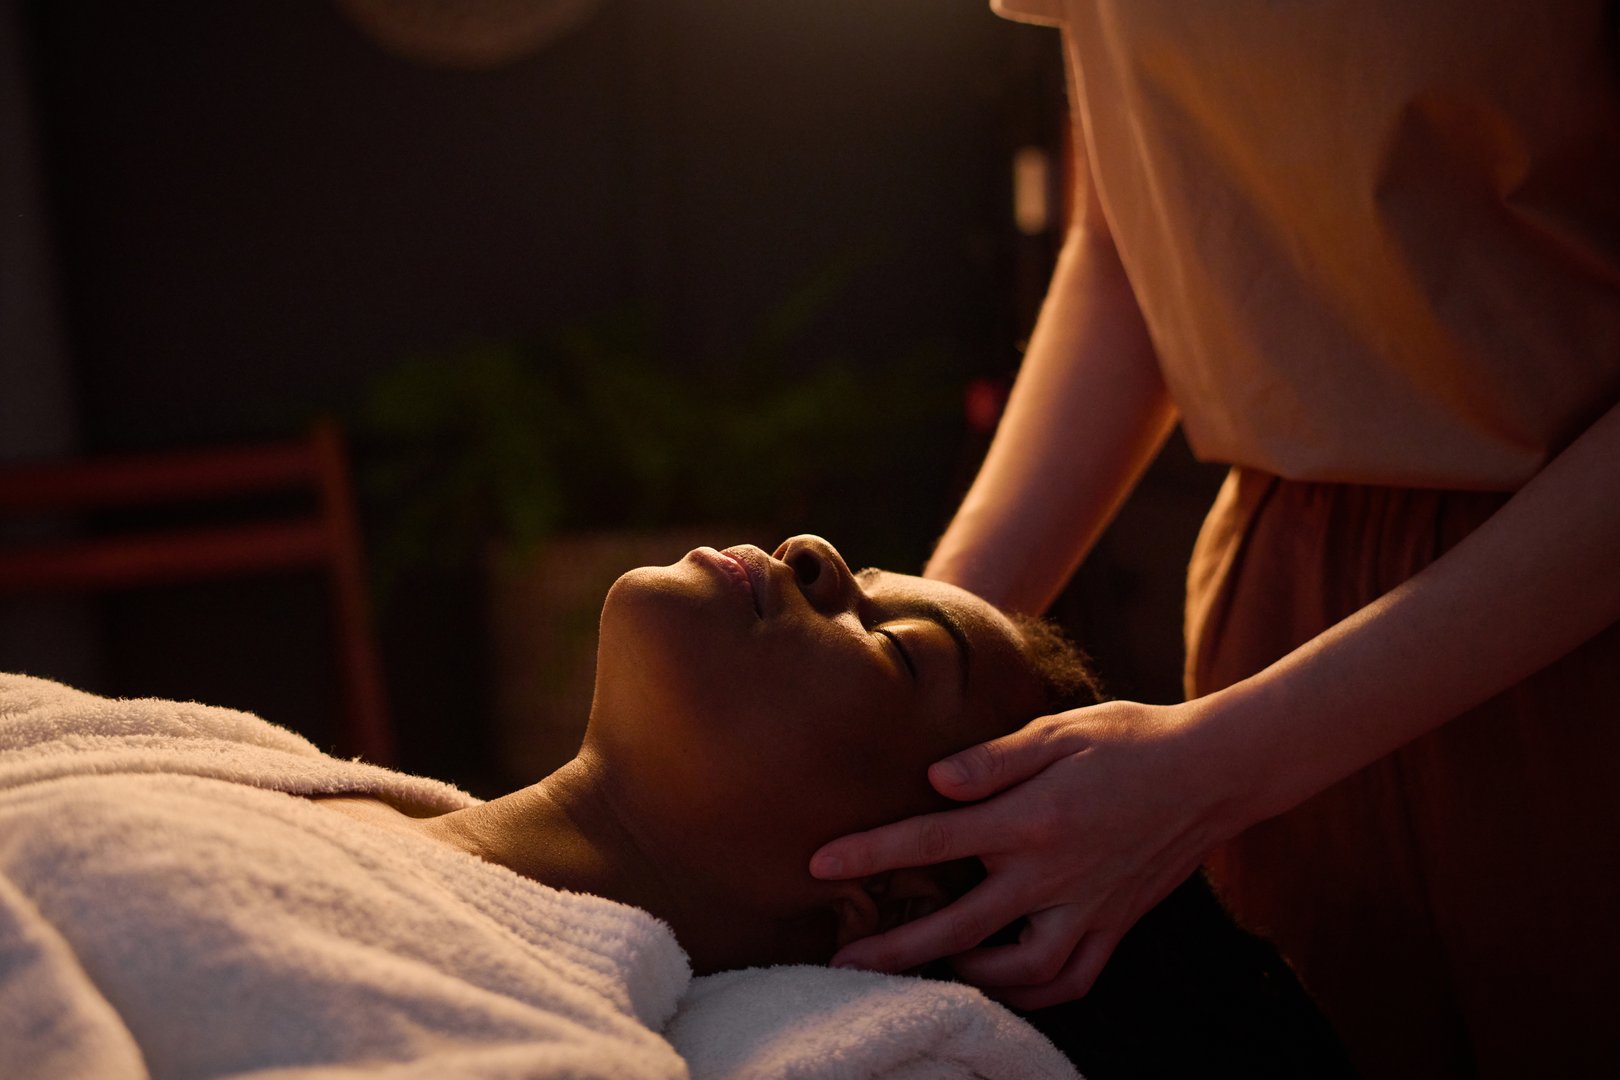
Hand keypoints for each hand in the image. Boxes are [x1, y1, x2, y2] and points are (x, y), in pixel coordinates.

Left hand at [810, 698, 1238, 1009]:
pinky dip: (1031, 992)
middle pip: (959, 926)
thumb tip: (934, 780)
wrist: (1214, 770)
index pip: (933, 842)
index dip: (871, 854)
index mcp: (1031, 820)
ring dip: (962, 978)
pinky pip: (1069, 980)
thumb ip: (995, 759)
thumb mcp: (1060, 730)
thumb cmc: (1131, 738)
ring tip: (918, 976)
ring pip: (1016, 970)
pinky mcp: (1115, 925)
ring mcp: (1087, 907)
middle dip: (895, 949)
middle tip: (843, 963)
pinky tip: (1000, 983)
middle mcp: (1054, 874)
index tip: (819, 864)